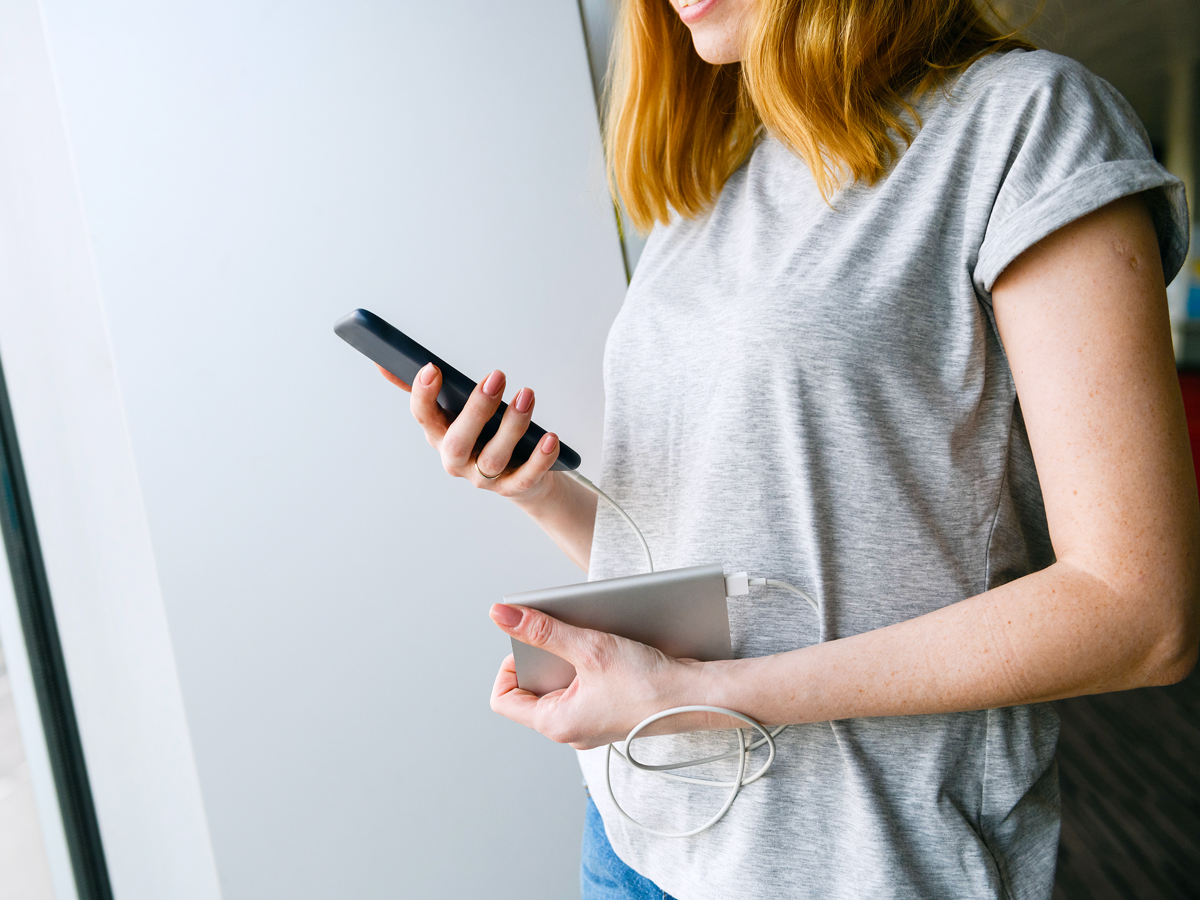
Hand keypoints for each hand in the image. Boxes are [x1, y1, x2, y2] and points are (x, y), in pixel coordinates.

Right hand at [379, 362, 560, 502]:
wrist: (520, 479)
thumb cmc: (484, 438)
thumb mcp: (455, 414)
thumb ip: (427, 391)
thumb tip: (383, 362)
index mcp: (439, 436)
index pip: (423, 417)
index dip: (423, 395)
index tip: (432, 369)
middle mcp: (457, 460)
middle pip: (459, 441)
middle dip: (476, 409)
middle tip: (497, 376)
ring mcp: (485, 478)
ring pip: (494, 457)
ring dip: (512, 426)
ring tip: (527, 395)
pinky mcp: (514, 488)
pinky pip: (526, 476)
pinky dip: (539, 458)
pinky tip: (550, 438)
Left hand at [487, 603, 715, 748]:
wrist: (698, 698)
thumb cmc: (649, 685)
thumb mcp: (589, 648)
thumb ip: (542, 630)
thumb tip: (502, 615)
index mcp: (556, 724)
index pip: (503, 699)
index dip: (507, 666)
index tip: (526, 643)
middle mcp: (571, 729)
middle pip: (533, 688)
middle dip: (543, 657)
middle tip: (562, 637)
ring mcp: (591, 722)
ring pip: (561, 685)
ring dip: (569, 658)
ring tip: (588, 640)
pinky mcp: (610, 711)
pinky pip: (586, 686)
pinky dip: (590, 665)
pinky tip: (608, 650)